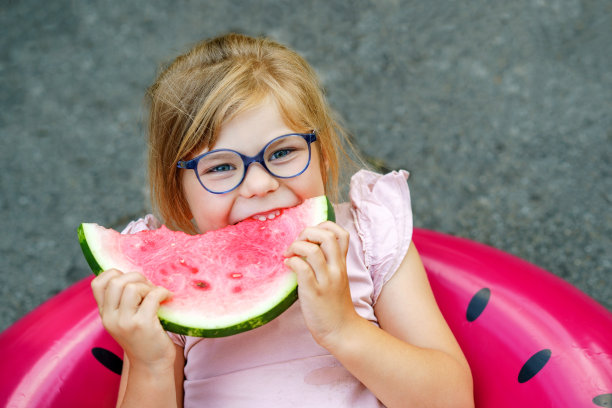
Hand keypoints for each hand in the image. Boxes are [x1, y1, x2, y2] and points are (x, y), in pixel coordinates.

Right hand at [91, 270, 175, 369]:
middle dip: (136, 278)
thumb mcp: (124, 319)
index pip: (97, 283)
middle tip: (149, 288)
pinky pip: (152, 296)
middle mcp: (110, 318)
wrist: (151, 364)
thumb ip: (122, 300)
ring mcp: (125, 322)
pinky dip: (162, 292)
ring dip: (148, 286)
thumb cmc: (142, 337)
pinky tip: (167, 298)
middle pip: (116, 281)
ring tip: (156, 295)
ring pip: (132, 287)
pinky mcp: (142, 325)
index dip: (115, 274)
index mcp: (105, 314)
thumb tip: (134, 273)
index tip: (131, 282)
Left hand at [284, 221, 359, 347]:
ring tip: (289, 254)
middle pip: (326, 236)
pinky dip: (292, 262)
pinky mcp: (314, 293)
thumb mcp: (337, 279)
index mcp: (341, 264)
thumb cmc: (335, 305)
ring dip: (296, 246)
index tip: (311, 235)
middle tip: (297, 243)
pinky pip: (302, 269)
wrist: (342, 331)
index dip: (324, 226)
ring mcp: (326, 281)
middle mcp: (336, 269)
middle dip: (307, 232)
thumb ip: (328, 263)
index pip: (341, 233)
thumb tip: (307, 246)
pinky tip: (288, 266)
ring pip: (312, 250)